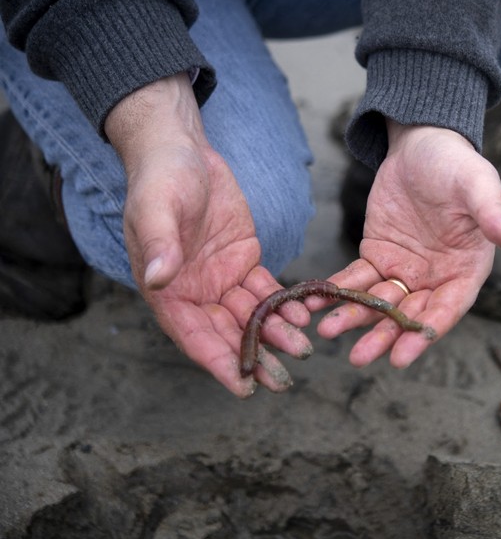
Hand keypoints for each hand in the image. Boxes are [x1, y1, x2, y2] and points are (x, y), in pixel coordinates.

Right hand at [105, 73, 311, 396]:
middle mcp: (194, 292)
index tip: (244, 389)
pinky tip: (306, 314)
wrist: (183, 150)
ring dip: (276, 334)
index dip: (219, 364)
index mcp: (167, 290)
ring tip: (303, 348)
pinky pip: (267, 290)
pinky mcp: (244, 261)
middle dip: (254, 358)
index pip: (194, 337)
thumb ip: (159, 245)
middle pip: (227, 335)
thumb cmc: (161, 178)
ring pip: (251, 317)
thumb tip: (158, 279)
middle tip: (283, 381)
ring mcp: (221, 279)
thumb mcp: (157, 208)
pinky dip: (285, 304)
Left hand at [314, 120, 500, 367]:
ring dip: (355, 318)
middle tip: (358, 357)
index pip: (446, 309)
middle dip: (384, 336)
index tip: (401, 357)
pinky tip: (314, 301)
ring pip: (379, 302)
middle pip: (409, 314)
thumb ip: (492, 213)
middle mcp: (436, 278)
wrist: (423, 144)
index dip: (424, 333)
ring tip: (327, 330)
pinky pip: (356, 279)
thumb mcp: (477, 184)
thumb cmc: (456, 164)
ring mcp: (404, 270)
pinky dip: (337, 290)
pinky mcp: (377, 255)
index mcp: (466, 269)